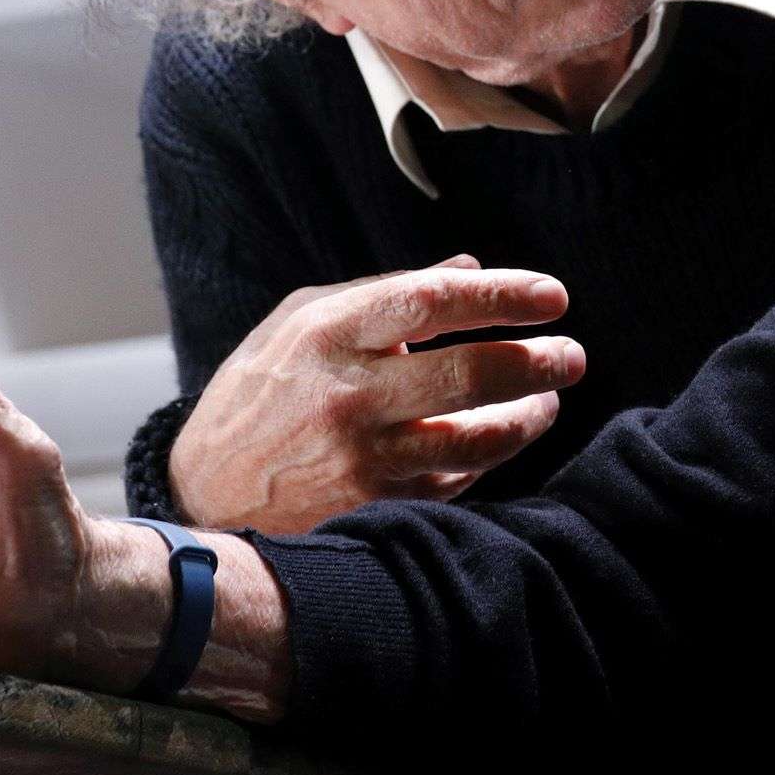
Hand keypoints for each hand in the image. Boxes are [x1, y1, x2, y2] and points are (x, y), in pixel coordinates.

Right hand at [169, 257, 584, 531]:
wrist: (202, 492)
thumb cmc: (261, 390)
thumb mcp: (302, 321)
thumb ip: (387, 290)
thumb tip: (469, 265)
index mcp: (329, 332)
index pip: (434, 300)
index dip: (504, 295)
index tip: (553, 296)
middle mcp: (348, 395)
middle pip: (469, 373)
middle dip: (537, 362)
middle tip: (572, 355)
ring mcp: (362, 458)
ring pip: (475, 439)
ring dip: (528, 418)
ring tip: (548, 401)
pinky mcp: (373, 508)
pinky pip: (454, 481)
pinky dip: (488, 459)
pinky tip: (501, 439)